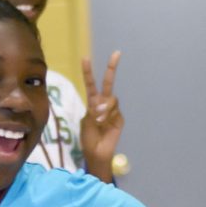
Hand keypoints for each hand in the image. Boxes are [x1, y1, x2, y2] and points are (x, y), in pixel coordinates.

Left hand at [80, 51, 123, 181]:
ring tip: (98, 119)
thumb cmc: (88, 138)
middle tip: (117, 54)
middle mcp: (103, 103)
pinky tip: (104, 124)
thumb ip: (94, 110)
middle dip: (112, 68)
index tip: (85, 58)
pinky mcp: (119, 118)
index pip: (91, 84)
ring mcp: (113, 110)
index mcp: (92, 103)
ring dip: (104, 108)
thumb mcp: (86, 121)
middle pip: (108, 83)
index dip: (88, 72)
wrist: (97, 153)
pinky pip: (115, 110)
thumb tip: (103, 105)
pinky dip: (109, 115)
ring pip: (112, 99)